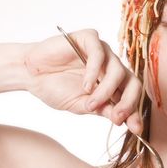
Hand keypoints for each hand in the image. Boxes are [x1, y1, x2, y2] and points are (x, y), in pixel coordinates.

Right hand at [24, 29, 141, 133]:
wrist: (30, 74)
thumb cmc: (56, 88)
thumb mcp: (82, 106)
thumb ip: (103, 110)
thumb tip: (122, 121)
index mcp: (114, 83)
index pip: (131, 96)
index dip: (135, 112)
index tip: (136, 129)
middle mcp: (112, 67)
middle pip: (133, 82)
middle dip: (128, 103)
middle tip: (117, 117)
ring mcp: (103, 52)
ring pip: (118, 70)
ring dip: (106, 91)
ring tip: (90, 103)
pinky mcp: (90, 38)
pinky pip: (100, 54)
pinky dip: (94, 72)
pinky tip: (85, 86)